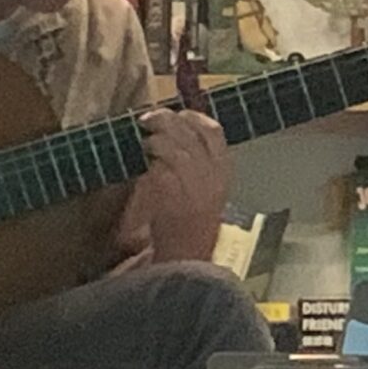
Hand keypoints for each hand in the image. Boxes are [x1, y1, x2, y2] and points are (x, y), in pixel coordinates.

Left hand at [133, 107, 229, 261]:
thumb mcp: (208, 188)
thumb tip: (177, 130)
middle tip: (148, 120)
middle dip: (165, 120)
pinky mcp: (171, 194)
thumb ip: (199, 160)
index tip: (177, 114)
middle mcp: (211, 174)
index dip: (193, 117)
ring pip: (172, 146)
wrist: (187, 254)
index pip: (213, 131)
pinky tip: (143, 166)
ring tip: (145, 144)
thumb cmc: (194, 220)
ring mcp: (192, 184)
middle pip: (189, 132)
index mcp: (224, 170)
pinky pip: (157, 167)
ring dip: (153, 140)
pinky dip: (148, 162)